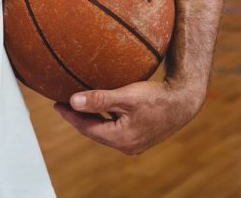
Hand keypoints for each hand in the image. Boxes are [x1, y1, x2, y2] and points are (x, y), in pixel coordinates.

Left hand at [53, 80, 202, 155]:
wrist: (184, 102)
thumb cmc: (156, 97)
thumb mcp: (126, 96)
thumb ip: (99, 99)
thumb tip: (73, 101)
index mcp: (120, 138)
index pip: (87, 128)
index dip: (70, 116)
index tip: (56, 104)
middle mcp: (126, 145)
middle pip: (94, 131)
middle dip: (78, 117)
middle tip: (63, 103)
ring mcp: (134, 142)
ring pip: (105, 130)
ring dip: (91, 118)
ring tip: (78, 104)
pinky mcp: (140, 136)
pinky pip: (115, 128)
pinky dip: (105, 118)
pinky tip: (101, 106)